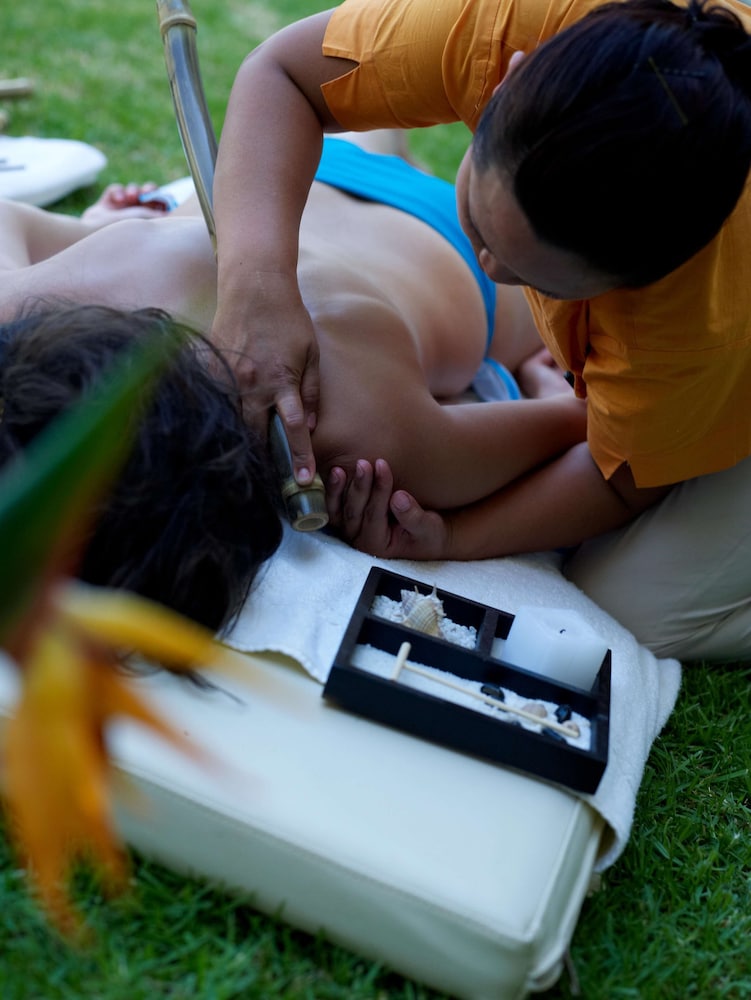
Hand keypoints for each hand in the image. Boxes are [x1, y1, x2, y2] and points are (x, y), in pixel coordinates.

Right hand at [210, 280, 319, 484]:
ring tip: (249, 454)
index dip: (299, 457)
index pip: (292, 430)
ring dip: (242, 438)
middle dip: (263, 456)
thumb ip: (310, 391)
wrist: (253, 286)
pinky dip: (222, 413)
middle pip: (255, 433)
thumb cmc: (288, 318)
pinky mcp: (212, 368)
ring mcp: (229, 377)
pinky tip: (225, 422)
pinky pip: (216, 399)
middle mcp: (253, 384)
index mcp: (281, 381)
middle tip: (271, 474)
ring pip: (232, 420)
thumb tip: (308, 425)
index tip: (305, 479)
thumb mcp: (311, 353)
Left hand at [326, 459, 450, 559]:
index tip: (383, 465)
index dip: (379, 490)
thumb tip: (399, 498)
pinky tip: (335, 472)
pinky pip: (334, 506)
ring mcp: (350, 530)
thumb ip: (414, 516)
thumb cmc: (429, 532)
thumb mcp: (429, 528)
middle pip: (355, 512)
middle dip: (360, 486)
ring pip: (340, 510)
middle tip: (364, 463)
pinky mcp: (346, 519)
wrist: (426, 535)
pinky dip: (333, 490)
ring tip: (340, 468)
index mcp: (378, 546)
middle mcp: (360, 540)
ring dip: (338, 488)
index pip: (375, 515)